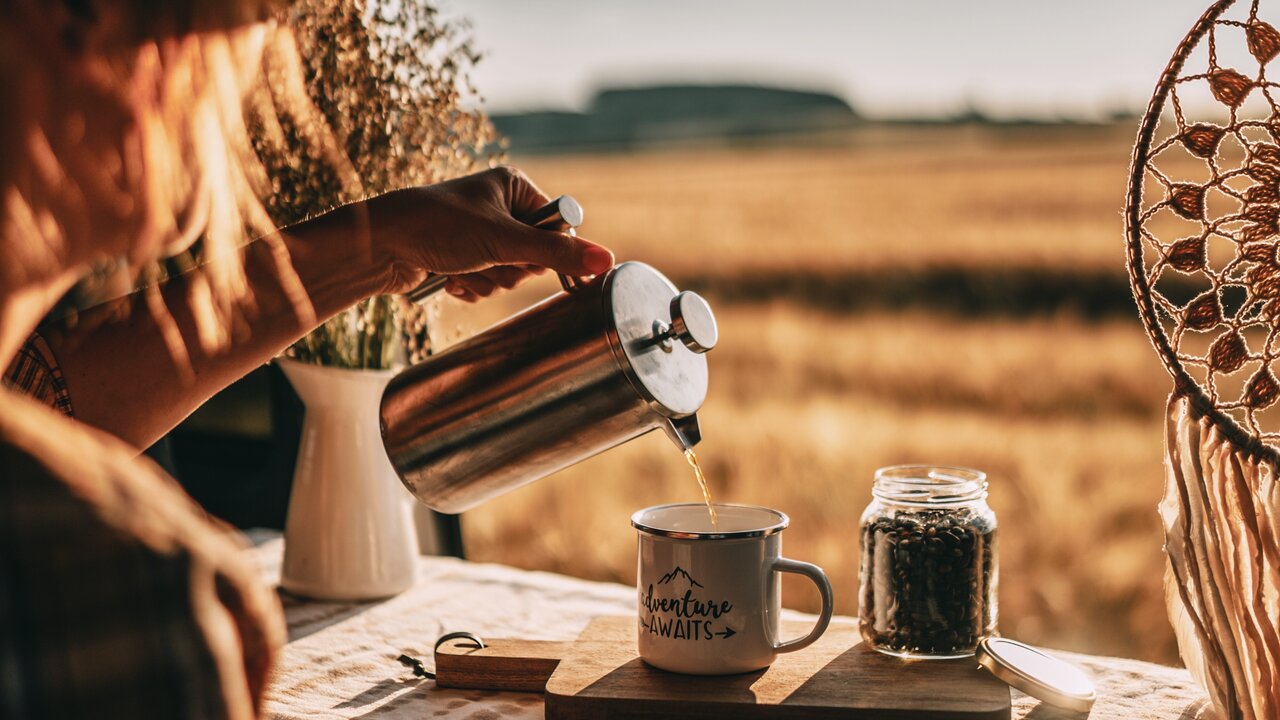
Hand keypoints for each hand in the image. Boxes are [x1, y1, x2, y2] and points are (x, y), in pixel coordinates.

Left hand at [367, 166, 614, 300]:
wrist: (379, 245)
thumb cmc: (439, 226)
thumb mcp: (506, 240)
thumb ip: (558, 253)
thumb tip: (607, 259)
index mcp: (514, 187)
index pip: (558, 228)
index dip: (545, 251)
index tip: (524, 256)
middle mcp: (499, 208)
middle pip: (535, 257)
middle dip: (511, 269)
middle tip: (487, 260)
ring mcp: (480, 235)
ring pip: (509, 276)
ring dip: (488, 281)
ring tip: (461, 267)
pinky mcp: (461, 259)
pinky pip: (485, 284)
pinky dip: (470, 287)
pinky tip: (449, 276)